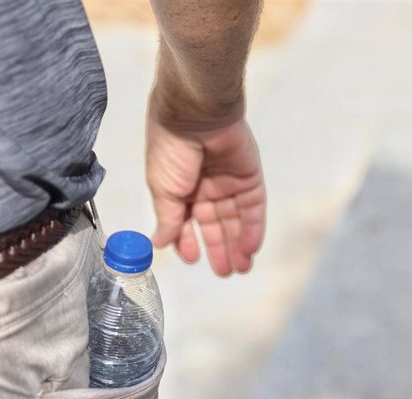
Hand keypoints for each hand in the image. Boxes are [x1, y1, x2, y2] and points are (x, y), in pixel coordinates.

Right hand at [146, 97, 265, 275]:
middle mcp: (204, 187)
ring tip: (239, 269)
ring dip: (237, 245)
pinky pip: (252, 209)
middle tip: (224, 273)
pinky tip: (250, 249)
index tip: (193, 258)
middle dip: (219, 249)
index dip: (188, 241)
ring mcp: (227, 183)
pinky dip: (252, 229)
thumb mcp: (162, 190)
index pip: (185, 222)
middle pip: (214, 225)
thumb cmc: (171, 149)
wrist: (195, 113)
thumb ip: (167, 219)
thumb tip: (158, 243)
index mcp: (178, 189)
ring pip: (235, 221)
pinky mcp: (249, 178)